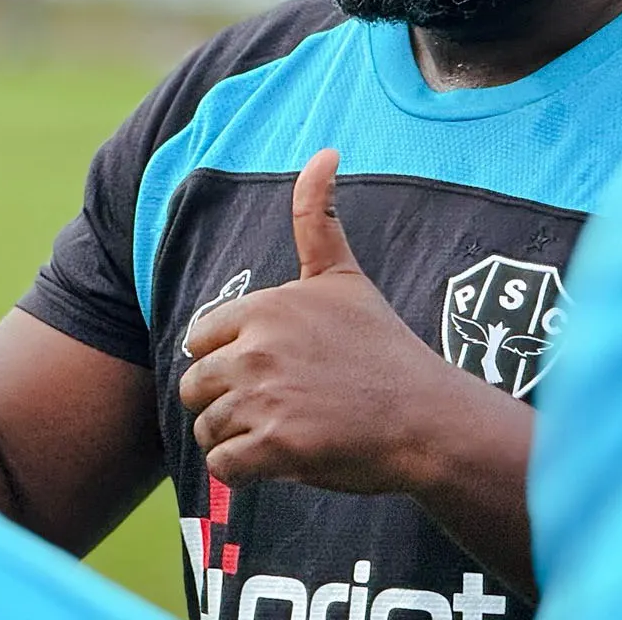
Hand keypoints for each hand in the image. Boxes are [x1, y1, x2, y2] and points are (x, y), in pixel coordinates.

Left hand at [179, 149, 457, 493]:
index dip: (231, 358)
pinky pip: (222, 467)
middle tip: (281, 406)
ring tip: (287, 432)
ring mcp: (263, 399)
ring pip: (207, 428)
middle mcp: (258, 349)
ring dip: (237, 438)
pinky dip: (244, 472)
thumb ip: (318, 216)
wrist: (426, 418)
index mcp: (267, 308)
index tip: (275, 369)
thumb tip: (324, 149)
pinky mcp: (272, 448)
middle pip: (195, 386)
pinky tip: (283, 459)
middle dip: (227, 402)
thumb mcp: (345, 277)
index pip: (199, 339)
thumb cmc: (384, 349)